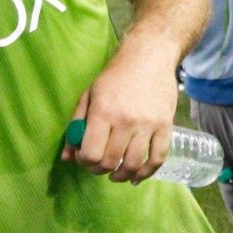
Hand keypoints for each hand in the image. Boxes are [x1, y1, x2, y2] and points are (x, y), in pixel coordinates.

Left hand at [60, 39, 176, 181]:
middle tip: (99, 166)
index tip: (85, 158)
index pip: (91, 153)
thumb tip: (67, 157)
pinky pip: (158, 158)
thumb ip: (76, 126)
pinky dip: (147, 173)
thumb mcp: (89, 95)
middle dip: (100, 170)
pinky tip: (137, 176)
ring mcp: (148, 125)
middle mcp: (126, 120)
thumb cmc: (115, 76)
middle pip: (110, 161)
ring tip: (116, 175)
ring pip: (134, 164)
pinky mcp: (166, 126)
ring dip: (121, 176)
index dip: (84, 162)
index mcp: (103, 112)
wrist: (149, 57)